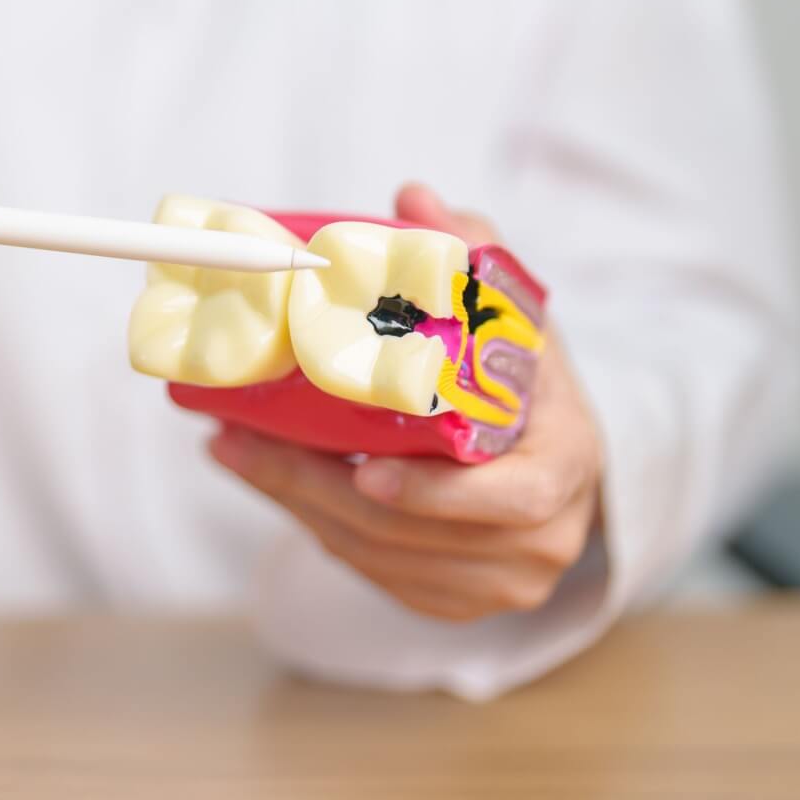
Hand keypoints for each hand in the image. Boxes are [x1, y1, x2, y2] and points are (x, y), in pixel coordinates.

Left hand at [209, 184, 601, 620]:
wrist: (558, 460)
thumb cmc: (529, 383)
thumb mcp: (514, 315)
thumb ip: (469, 254)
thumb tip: (412, 197)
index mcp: (565, 467)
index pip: (507, 498)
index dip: (433, 492)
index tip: (362, 469)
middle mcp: (540, 538)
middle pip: (409, 529)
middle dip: (312, 485)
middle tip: (239, 438)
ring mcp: (495, 582)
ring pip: (375, 553)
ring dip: (295, 503)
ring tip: (234, 450)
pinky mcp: (452, 603)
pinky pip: (369, 570)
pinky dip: (314, 526)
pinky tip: (269, 480)